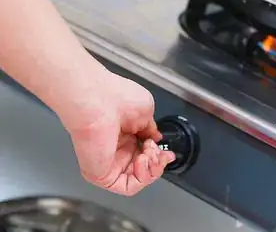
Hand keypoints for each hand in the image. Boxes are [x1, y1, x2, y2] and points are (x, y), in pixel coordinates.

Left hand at [60, 70, 174, 195]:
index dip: (159, 155)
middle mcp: (116, 149)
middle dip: (158, 162)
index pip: (145, 153)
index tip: (167, 152)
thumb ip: (152, 130)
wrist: (99, 100)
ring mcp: (108, 162)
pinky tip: (143, 161)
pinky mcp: (101, 174)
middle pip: (145, 168)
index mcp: (124, 133)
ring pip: (139, 180)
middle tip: (159, 151)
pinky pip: (127, 187)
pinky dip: (142, 177)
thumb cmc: (115, 97)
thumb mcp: (146, 112)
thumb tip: (156, 138)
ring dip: (152, 169)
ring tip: (150, 152)